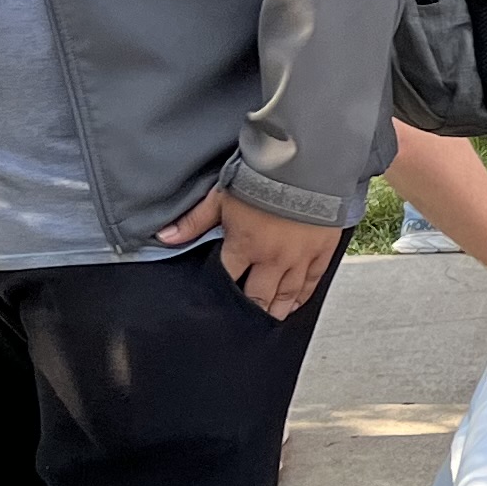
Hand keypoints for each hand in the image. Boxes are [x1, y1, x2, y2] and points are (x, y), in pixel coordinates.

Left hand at [156, 185, 342, 320]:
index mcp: (245, 246)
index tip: (219, 302)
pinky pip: (312, 282)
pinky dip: (303, 296)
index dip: (222, 292)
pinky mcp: (321, 251)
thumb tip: (165, 237)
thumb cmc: (263, 177)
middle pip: (258, 295)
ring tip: (272, 319)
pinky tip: (297, 303)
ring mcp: (299, 258)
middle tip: (247, 321)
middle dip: (251, 310)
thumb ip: (194, 221)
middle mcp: (272, 259)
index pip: (228, 279)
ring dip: (277, 309)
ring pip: (287, 295)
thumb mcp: (222, 196)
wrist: (305, 164)